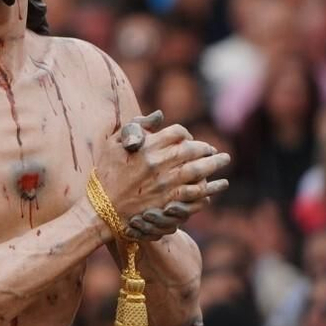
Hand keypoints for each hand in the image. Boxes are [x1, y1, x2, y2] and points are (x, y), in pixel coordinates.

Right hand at [90, 111, 229, 226]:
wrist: (102, 210)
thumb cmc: (105, 175)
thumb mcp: (112, 144)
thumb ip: (136, 127)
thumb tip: (160, 116)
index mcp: (147, 146)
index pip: (177, 133)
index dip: (185, 134)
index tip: (187, 139)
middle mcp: (160, 163)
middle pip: (193, 150)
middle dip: (206, 148)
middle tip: (214, 150)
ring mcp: (167, 184)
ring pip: (199, 170)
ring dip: (214, 165)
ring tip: (223, 160)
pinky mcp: (170, 202)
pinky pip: (197, 193)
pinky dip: (210, 187)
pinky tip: (218, 185)